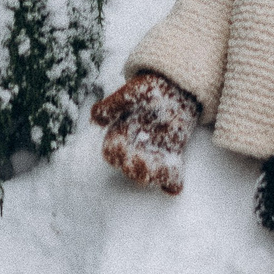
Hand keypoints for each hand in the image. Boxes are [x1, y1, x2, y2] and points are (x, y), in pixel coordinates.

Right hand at [92, 71, 200, 193]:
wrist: (178, 84)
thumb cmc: (150, 87)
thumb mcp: (133, 91)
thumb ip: (114, 104)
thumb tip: (95, 118)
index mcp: (121, 133)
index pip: (112, 151)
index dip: (116, 153)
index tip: (123, 149)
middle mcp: (135, 146)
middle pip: (130, 166)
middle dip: (135, 168)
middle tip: (144, 165)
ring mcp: (154, 150)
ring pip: (149, 172)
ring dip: (153, 177)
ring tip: (160, 175)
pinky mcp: (173, 152)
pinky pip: (170, 171)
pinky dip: (172, 181)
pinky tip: (175, 188)